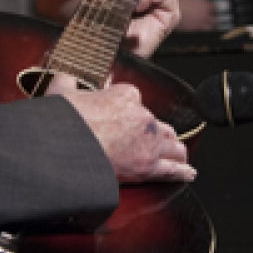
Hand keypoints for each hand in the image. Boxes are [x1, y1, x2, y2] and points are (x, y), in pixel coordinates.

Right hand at [52, 77, 194, 182]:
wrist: (65, 149)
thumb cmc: (64, 122)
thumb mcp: (63, 93)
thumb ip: (68, 83)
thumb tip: (65, 79)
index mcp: (126, 95)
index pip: (136, 101)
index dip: (130, 111)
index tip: (125, 119)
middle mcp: (143, 117)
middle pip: (160, 125)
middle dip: (158, 133)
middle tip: (154, 141)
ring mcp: (149, 142)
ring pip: (172, 146)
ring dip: (174, 151)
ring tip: (177, 156)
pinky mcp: (148, 167)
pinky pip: (172, 170)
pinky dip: (182, 172)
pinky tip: (189, 173)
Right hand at [174, 0, 216, 31]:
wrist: (170, 13)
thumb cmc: (178, 2)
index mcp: (204, 6)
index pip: (215, 7)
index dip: (214, 8)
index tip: (213, 8)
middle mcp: (204, 16)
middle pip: (215, 20)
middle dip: (214, 19)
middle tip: (212, 18)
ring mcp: (200, 25)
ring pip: (210, 28)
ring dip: (210, 27)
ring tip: (208, 27)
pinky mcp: (193, 31)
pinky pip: (201, 33)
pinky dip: (202, 31)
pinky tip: (199, 30)